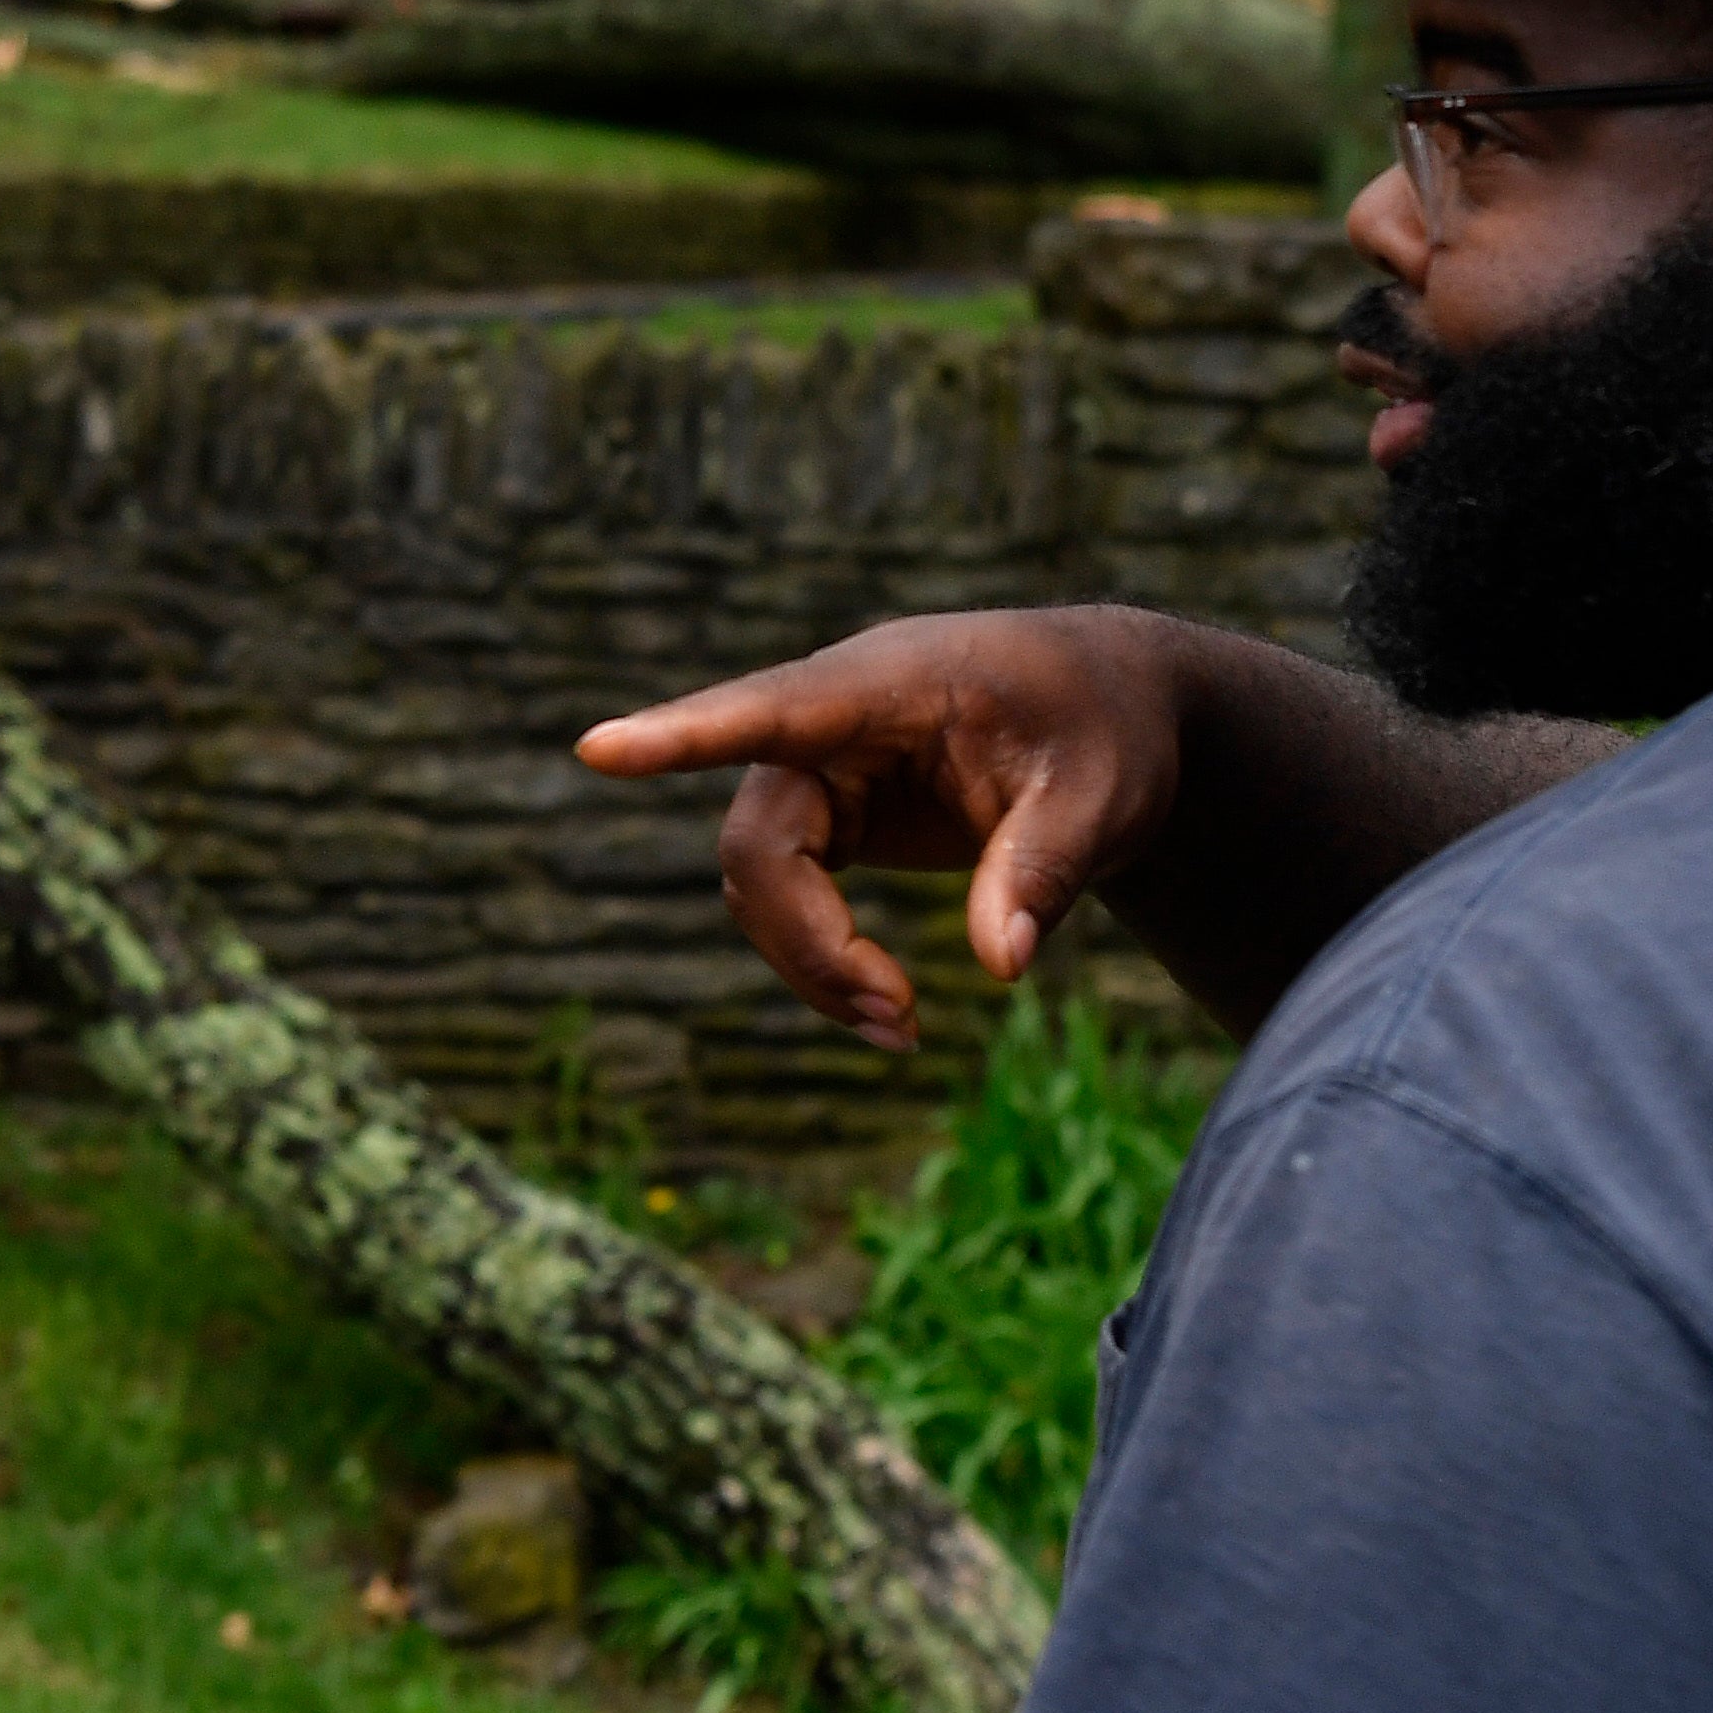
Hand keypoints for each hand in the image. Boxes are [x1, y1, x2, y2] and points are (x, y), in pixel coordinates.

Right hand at [576, 609, 1187, 1050]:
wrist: (1115, 712)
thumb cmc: (1108, 732)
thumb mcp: (1104, 800)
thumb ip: (1047, 870)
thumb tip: (998, 965)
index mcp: (891, 685)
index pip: (772, 710)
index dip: (684, 736)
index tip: (597, 749)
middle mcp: (835, 720)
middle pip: (761, 839)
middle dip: (808, 942)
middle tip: (901, 1021)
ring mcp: (825, 765)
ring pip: (762, 877)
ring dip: (813, 963)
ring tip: (904, 1028)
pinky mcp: (834, 809)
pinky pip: (788, 890)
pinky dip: (822, 956)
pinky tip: (884, 1004)